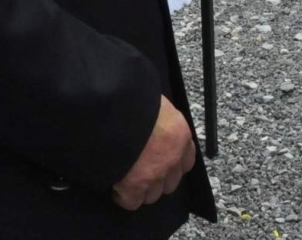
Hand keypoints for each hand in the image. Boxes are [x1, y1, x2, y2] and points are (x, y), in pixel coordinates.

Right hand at [111, 96, 195, 210]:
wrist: (117, 105)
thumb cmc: (136, 99)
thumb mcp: (156, 106)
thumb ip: (160, 122)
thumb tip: (153, 129)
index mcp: (180, 137)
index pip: (186, 162)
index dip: (173, 165)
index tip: (160, 162)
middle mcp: (172, 159)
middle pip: (170, 183)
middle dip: (157, 180)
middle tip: (140, 171)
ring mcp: (155, 174)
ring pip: (152, 195)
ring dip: (140, 189)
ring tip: (126, 178)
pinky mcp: (134, 185)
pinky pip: (131, 202)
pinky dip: (122, 196)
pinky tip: (115, 186)